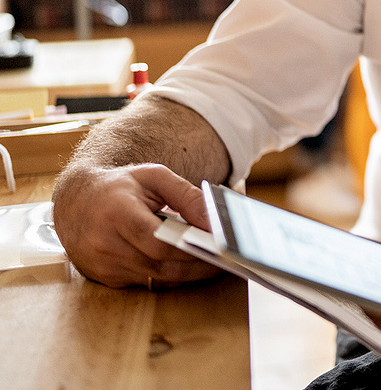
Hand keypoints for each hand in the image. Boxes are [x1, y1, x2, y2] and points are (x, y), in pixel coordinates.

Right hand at [52, 163, 220, 287]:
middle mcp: (105, 243)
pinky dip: (169, 275)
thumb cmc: (120, 186)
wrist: (76, 201)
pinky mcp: (105, 278)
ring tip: (215, 262)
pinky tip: (188, 266)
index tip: (219, 247)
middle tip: (226, 260)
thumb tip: (214, 221)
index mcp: (116, 213)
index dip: (190, 247)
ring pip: (156, 278)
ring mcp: (103, 265)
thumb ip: (186, 196)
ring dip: (188, 273)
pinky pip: (146, 282)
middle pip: (160, 265)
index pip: (157, 241)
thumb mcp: (154, 177)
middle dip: (197, 265)